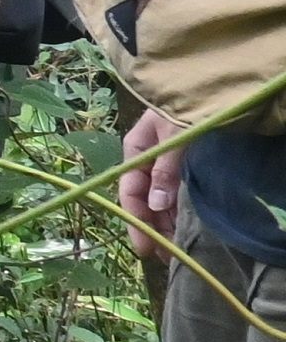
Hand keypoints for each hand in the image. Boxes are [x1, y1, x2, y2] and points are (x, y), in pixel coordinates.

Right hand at [116, 100, 185, 265]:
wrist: (211, 86)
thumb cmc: (187, 107)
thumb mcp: (175, 135)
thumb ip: (166, 169)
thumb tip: (157, 206)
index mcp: (135, 149)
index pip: (129, 190)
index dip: (135, 219)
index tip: (145, 246)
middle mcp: (146, 160)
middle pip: (142, 200)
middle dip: (150, 228)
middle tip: (162, 256)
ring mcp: (163, 164)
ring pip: (158, 200)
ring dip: (163, 224)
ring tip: (173, 248)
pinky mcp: (180, 167)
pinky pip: (173, 195)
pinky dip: (175, 213)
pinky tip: (181, 228)